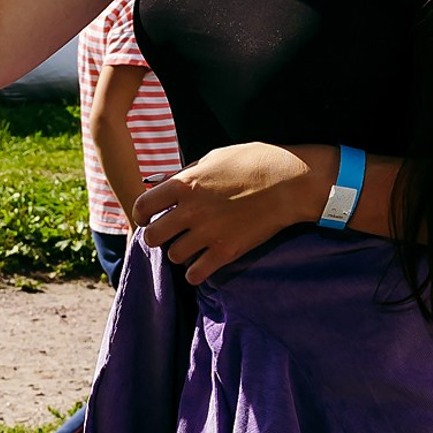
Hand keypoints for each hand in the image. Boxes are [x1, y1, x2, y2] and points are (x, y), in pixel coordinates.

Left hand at [132, 143, 327, 285]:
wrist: (290, 182)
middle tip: (169, 235)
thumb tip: (165, 184)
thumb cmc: (254, 162)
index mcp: (185, 183)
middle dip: (157, 237)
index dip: (142, 215)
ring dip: (180, 252)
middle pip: (153, 237)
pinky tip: (203, 264)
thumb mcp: (214, 158)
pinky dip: (196, 272)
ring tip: (192, 246)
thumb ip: (187, 174)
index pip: (143, 206)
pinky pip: (195, 275)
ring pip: (174, 256)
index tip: (148, 218)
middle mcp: (191, 210)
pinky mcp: (226, 252)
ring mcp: (208, 233)